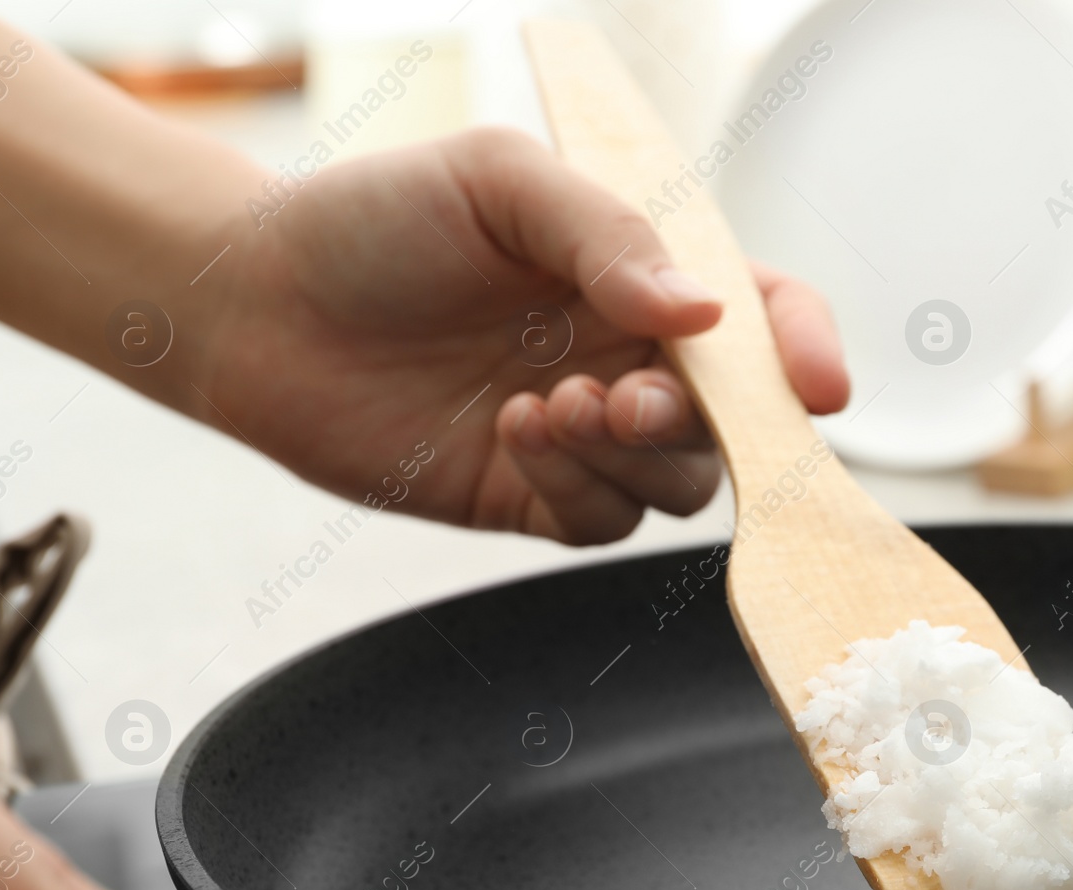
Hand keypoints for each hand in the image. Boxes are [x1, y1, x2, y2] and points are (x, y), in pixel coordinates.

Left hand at [188, 128, 848, 544]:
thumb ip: (609, 236)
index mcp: (637, 275)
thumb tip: (704, 317)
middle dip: (703, 418)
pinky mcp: (530, 495)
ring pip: (678, 482)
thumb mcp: (499, 183)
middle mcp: (625, 357)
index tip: (817, 384)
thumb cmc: (374, 221)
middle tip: (632, 395)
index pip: (760, 317)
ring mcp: (583, 434)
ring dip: (635, 456)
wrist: (255, 303)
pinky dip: (576, 488)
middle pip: (734, 418)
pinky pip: (600, 523)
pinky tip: (513, 432)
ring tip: (553, 405)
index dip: (803, 349)